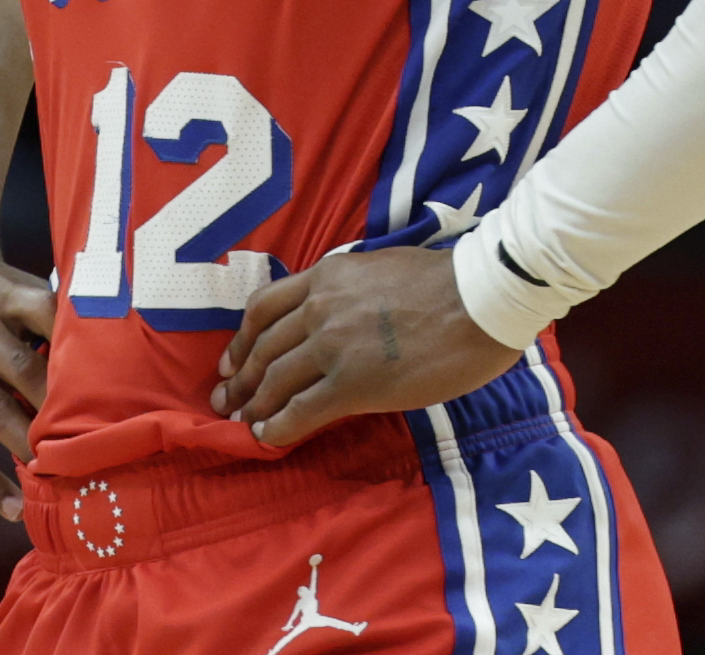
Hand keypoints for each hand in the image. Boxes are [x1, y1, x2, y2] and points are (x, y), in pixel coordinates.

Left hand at [211, 248, 520, 448]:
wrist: (479, 299)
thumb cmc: (445, 282)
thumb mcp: (379, 268)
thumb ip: (347, 290)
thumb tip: (337, 314)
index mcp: (325, 276)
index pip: (263, 308)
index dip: (241, 339)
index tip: (230, 360)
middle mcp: (318, 308)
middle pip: (262, 348)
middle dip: (239, 377)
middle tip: (225, 399)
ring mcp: (332, 347)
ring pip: (274, 380)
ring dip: (252, 404)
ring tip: (240, 422)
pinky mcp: (352, 385)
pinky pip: (300, 411)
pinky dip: (277, 426)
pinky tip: (267, 436)